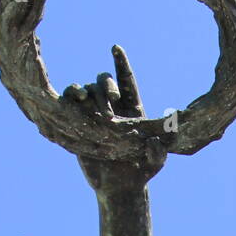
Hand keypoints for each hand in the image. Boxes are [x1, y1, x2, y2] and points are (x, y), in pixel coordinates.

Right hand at [60, 44, 167, 194]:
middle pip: (103, 81)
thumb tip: (167, 124)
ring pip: (85, 89)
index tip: (116, 48)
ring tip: (83, 98)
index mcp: (132, 109)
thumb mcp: (157, 160)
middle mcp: (112, 107)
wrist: (119, 187)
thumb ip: (163, 144)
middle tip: (111, 99)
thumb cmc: (142, 172)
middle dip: (105, 85)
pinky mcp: (78, 123)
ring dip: (83, 91)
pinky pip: (69, 103)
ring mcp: (93, 114)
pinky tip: (71, 101)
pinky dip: (68, 98)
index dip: (121, 63)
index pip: (126, 80)